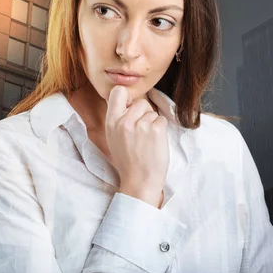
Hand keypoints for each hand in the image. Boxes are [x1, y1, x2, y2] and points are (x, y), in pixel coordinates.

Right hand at [105, 85, 169, 207]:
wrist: (139, 181)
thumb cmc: (128, 160)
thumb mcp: (113, 137)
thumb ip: (118, 119)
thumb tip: (127, 101)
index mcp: (111, 122)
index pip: (118, 91)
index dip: (127, 97)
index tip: (130, 106)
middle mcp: (124, 121)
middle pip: (141, 102)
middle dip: (144, 113)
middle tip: (141, 131)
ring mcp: (141, 125)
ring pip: (153, 112)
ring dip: (153, 123)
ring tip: (147, 140)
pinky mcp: (156, 130)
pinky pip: (162, 120)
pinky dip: (161, 130)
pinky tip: (155, 143)